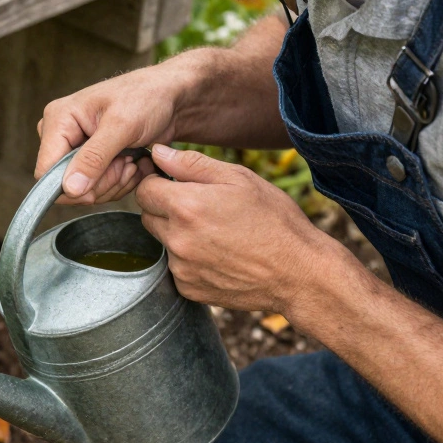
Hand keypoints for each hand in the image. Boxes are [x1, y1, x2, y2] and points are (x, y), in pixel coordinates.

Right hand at [35, 60, 197, 204]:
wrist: (171, 96)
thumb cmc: (148, 97)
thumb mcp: (122, 126)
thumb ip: (93, 158)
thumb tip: (69, 189)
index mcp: (58, 120)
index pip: (46, 172)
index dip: (73, 186)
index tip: (107, 176)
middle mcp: (62, 136)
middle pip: (68, 185)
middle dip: (103, 180)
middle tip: (128, 160)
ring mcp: (77, 149)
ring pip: (85, 191)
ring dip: (115, 181)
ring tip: (134, 158)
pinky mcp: (92, 161)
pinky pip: (98, 188)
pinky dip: (120, 181)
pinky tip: (134, 162)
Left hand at [135, 144, 332, 314]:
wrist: (299, 273)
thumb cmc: (274, 221)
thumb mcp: (239, 179)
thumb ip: (192, 164)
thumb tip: (158, 153)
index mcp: (186, 206)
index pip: (144, 189)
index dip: (157, 182)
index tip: (173, 183)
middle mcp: (177, 239)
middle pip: (148, 216)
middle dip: (166, 208)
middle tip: (203, 207)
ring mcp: (181, 268)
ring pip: (163, 242)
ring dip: (178, 234)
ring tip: (216, 233)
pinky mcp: (188, 289)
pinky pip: (176, 267)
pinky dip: (190, 260)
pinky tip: (219, 255)